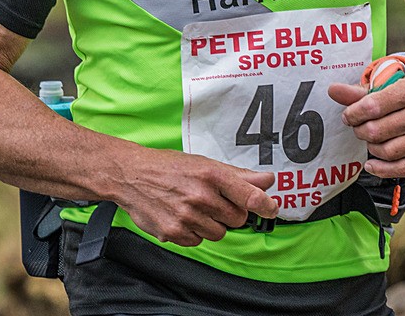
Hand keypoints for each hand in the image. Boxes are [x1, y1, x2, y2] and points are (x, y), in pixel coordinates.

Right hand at [117, 147, 277, 246]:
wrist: (132, 176)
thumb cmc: (170, 167)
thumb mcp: (204, 164)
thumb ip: (239, 175)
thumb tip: (268, 181)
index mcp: (211, 174)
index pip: (248, 195)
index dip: (265, 204)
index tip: (272, 208)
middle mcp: (200, 196)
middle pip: (237, 218)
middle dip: (230, 212)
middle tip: (214, 200)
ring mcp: (187, 216)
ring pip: (219, 233)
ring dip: (212, 223)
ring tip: (194, 207)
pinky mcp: (174, 233)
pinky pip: (198, 241)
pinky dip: (194, 232)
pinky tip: (183, 216)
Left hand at [328, 77, 404, 176]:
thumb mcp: (390, 83)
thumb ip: (360, 90)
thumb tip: (332, 90)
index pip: (373, 106)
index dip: (354, 113)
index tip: (348, 115)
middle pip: (378, 131)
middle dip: (360, 130)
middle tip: (357, 127)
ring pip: (388, 151)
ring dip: (370, 148)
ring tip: (368, 139)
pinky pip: (403, 168)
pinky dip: (382, 169)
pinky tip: (371, 163)